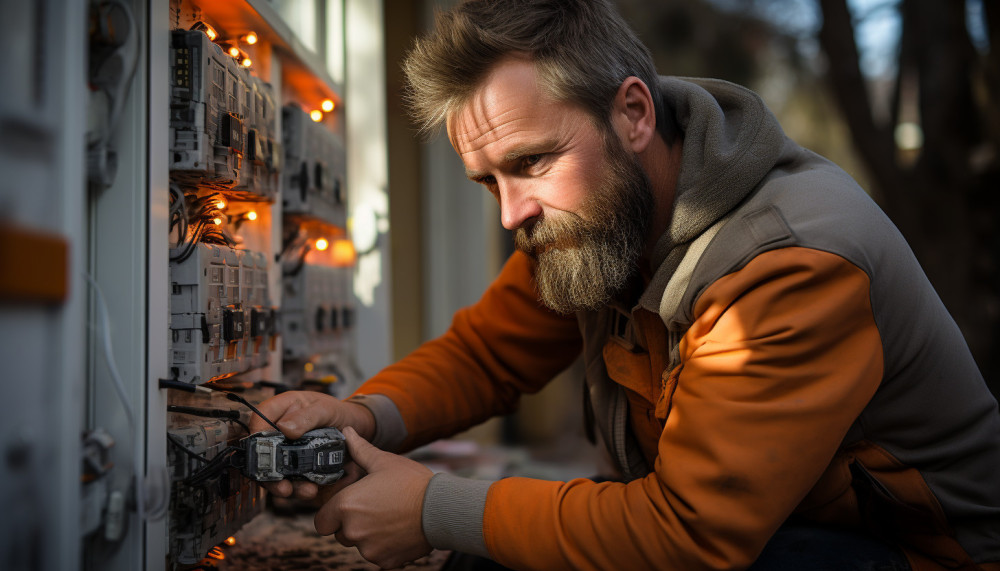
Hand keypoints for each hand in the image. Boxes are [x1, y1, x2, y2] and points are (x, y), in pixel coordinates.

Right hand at [248, 391, 375, 498]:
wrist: (355, 428)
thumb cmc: (337, 412)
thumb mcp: (325, 409)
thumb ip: (306, 416)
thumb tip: (284, 428)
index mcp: (280, 410)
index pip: (258, 421)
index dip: (256, 437)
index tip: (261, 454)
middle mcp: (278, 433)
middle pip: (261, 454)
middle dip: (269, 473)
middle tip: (282, 486)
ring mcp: (286, 452)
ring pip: (275, 472)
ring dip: (285, 486)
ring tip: (305, 491)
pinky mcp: (296, 467)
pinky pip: (291, 481)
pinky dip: (299, 488)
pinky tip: (311, 490)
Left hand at [315, 427, 433, 568]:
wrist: (441, 509)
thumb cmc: (411, 482)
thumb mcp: (384, 461)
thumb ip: (359, 449)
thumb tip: (347, 432)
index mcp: (346, 506)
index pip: (322, 522)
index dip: (332, 514)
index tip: (347, 507)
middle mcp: (352, 531)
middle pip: (340, 534)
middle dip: (351, 524)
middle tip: (373, 509)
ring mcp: (369, 549)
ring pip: (359, 545)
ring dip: (368, 535)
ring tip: (389, 518)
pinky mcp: (384, 562)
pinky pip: (377, 555)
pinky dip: (384, 546)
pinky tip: (398, 530)